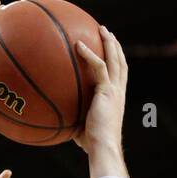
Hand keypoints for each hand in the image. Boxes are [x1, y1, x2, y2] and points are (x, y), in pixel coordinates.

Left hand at [74, 25, 128, 174]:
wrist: (102, 147)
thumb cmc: (91, 145)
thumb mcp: (81, 128)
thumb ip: (73, 118)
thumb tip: (55, 118)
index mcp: (116, 99)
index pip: (119, 76)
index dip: (116, 61)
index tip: (109, 50)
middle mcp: (119, 92)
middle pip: (121, 62)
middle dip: (115, 46)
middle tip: (107, 33)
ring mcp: (115, 90)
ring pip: (116, 59)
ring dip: (109, 43)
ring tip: (102, 29)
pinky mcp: (108, 91)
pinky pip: (99, 67)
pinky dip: (90, 54)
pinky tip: (78, 45)